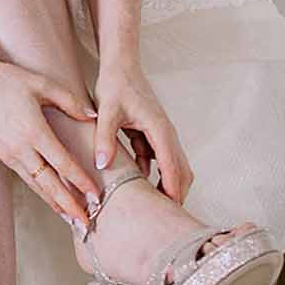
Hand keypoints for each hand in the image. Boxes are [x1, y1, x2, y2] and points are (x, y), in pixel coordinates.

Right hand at [0, 59, 99, 227]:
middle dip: (68, 206)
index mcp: (34, 131)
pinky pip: (25, 177)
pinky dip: (40, 190)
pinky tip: (50, 196)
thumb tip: (92, 117)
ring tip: (71, 218)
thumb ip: (69, 101)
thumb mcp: (41, 84)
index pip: (62, 163)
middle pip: (48, 185)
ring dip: (54, 203)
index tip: (96, 196)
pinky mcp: (0, 154)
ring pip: (35, 185)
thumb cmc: (6, 79)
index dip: (80, 181)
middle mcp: (20, 148)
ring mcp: (8, 154)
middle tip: (85, 224)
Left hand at [91, 59, 192, 202]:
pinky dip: (155, 175)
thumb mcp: (106, 112)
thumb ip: (104, 138)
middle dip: (176, 194)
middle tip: (164, 219)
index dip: (173, 190)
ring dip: (167, 186)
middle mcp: (167, 133)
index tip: (170, 212)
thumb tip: (103, 166)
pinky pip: (159, 160)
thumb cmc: (115, 85)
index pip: (172, 166)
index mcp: (160, 129)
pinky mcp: (153, 135)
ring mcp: (162, 134)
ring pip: (173, 167)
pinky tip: (140, 188)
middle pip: (181, 171)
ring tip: (154, 210)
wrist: (120, 65)